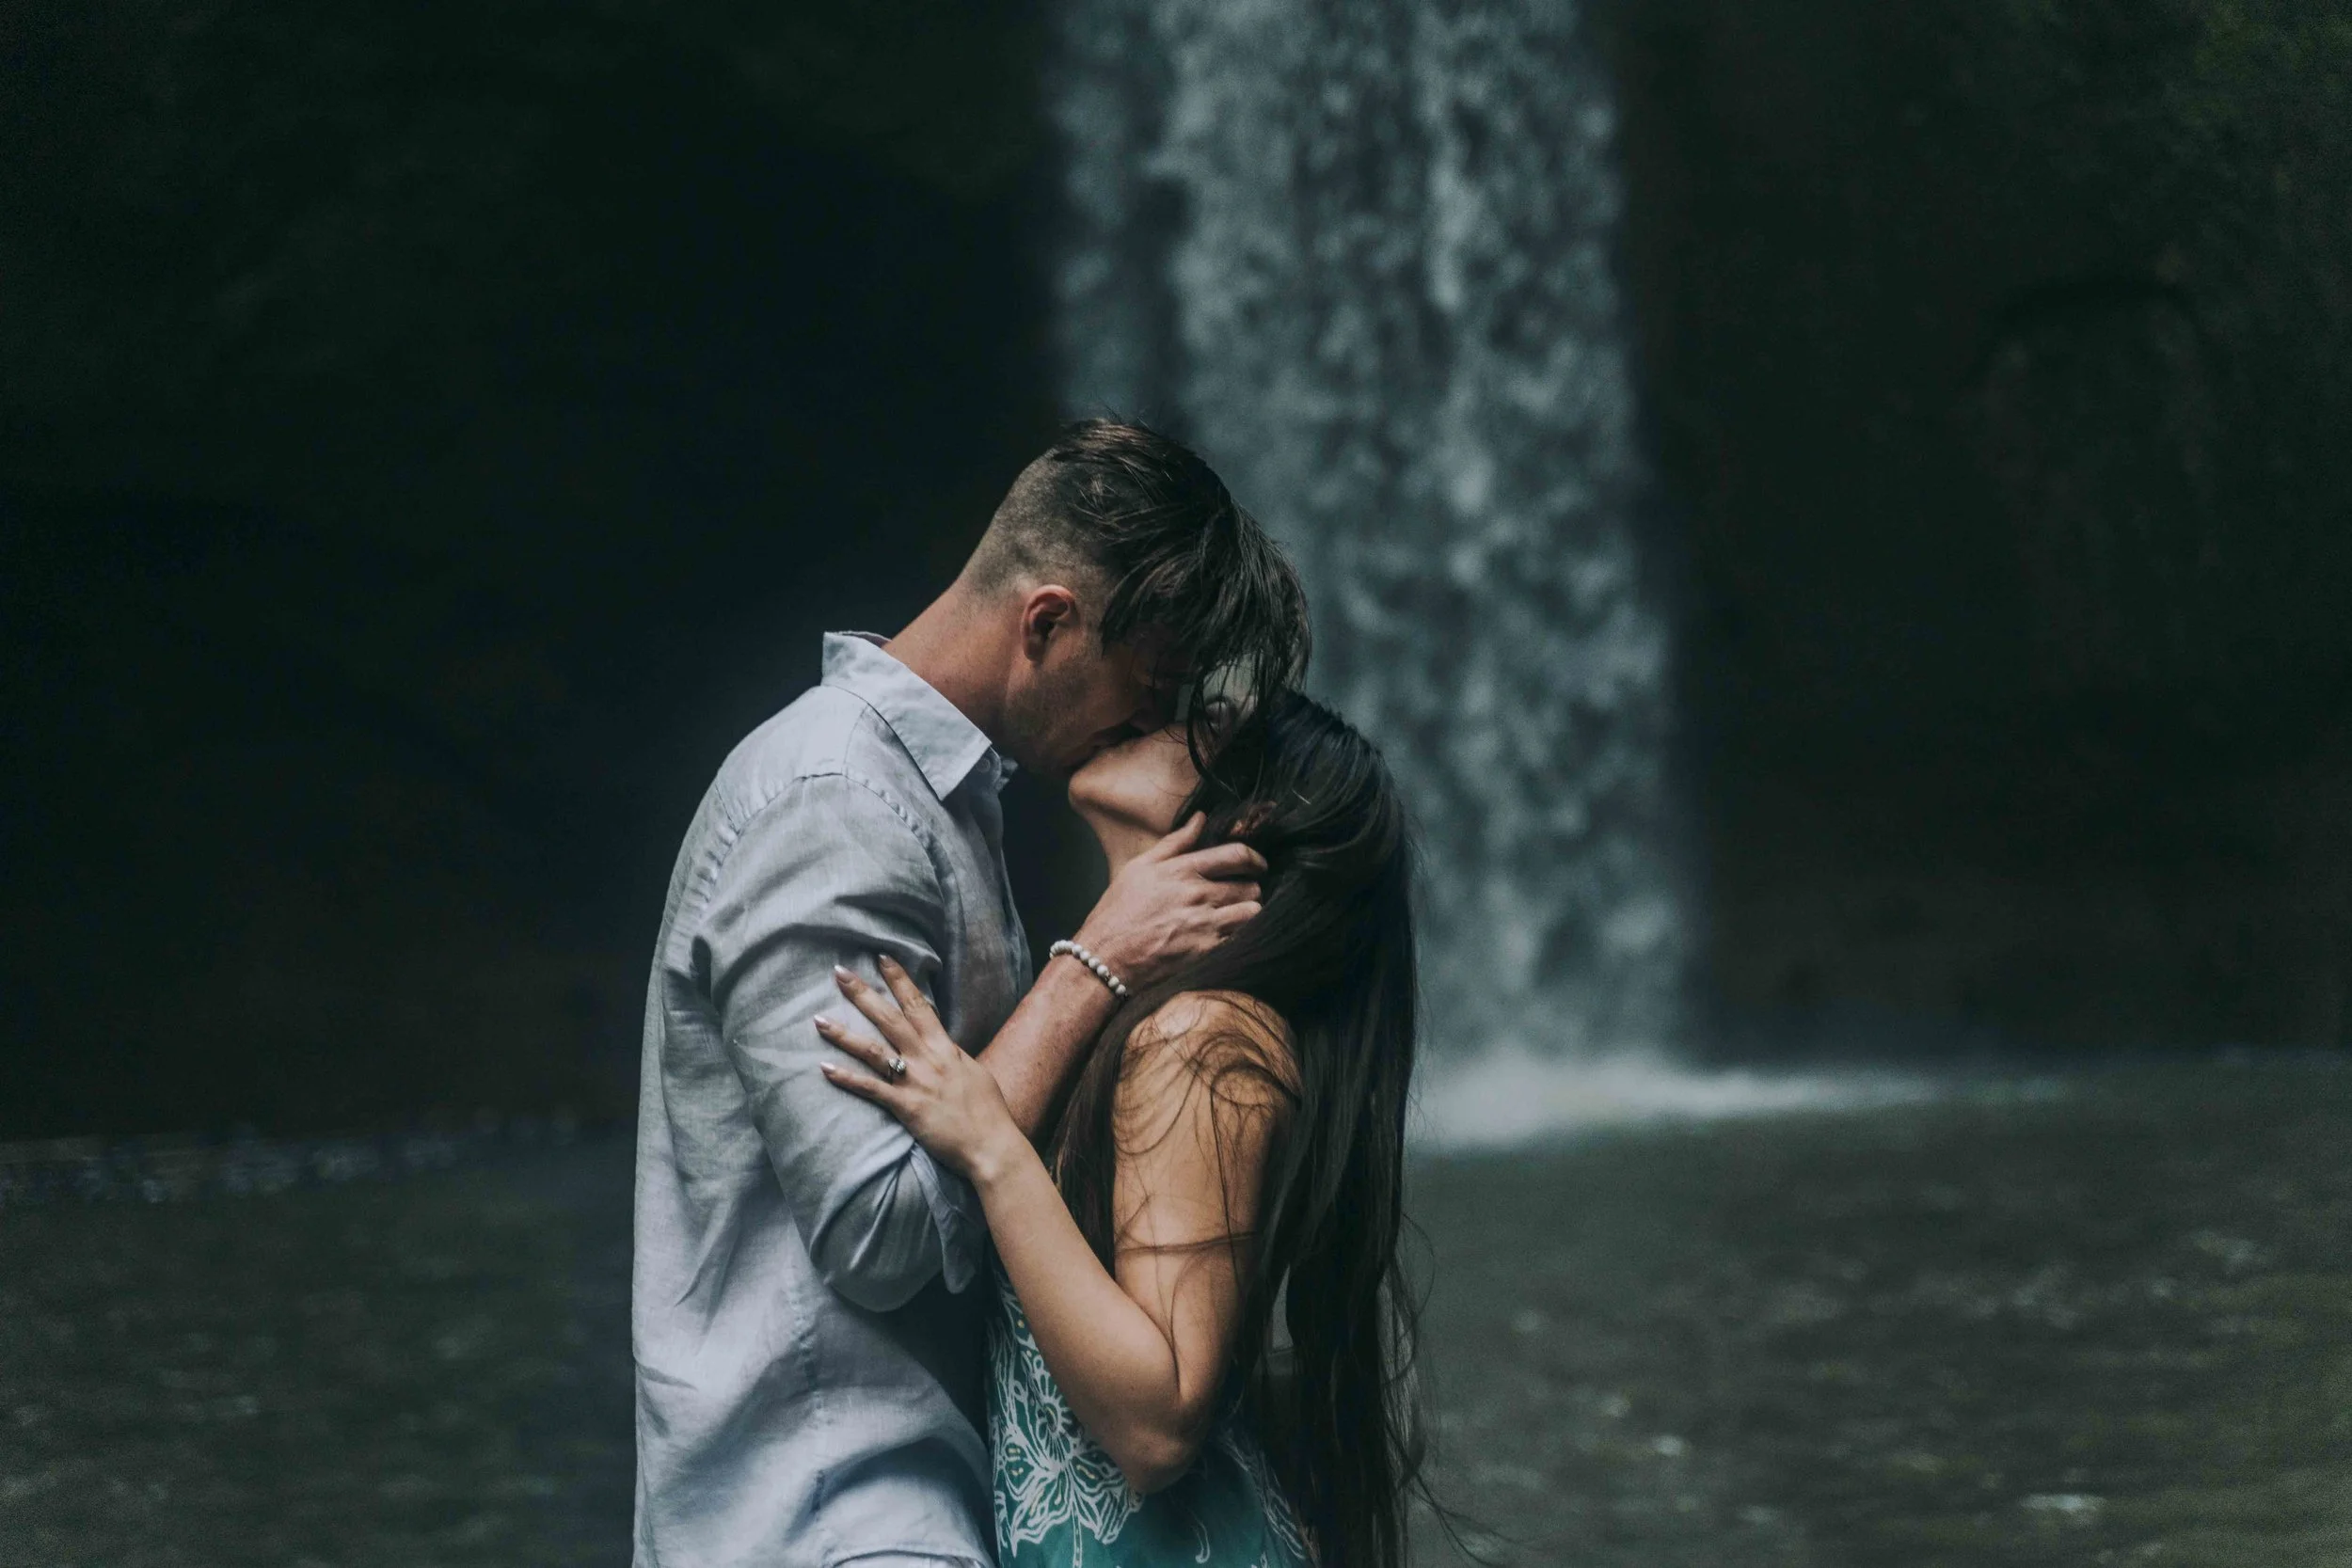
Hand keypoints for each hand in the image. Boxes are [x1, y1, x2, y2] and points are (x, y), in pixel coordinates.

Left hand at [818, 956, 1024, 1183]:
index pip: (919, 1005)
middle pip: (889, 1018)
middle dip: (863, 994)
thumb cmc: (987, 1110)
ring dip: (844, 1034)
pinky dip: (846, 1078)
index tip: (882, 958)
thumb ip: (952, 1055)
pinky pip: (870, 1088)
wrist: (990, 1143)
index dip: (899, 980)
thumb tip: (941, 1042)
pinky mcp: (905, 1106)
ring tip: (818, 1019)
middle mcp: (926, 1058)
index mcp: (944, 1047)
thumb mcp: (972, 1071)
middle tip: (839, 973)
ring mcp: (914, 1081)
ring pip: (872, 1050)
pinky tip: (825, 1068)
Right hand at [1073, 814, 1265, 988]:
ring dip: (1249, 911)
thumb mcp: (1140, 867)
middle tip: (1243, 892)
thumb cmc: (1119, 910)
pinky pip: (1241, 936)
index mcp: (1183, 870)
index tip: (1258, 864)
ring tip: (1238, 913)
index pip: (1236, 855)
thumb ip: (1175, 842)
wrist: (1107, 956)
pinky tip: (1231, 933)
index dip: (1255, 858)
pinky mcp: (1206, 950)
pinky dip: (1241, 933)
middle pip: (1249, 885)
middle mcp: (1198, 894)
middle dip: (1251, 887)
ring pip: (1251, 911)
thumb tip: (1200, 818)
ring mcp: (1205, 923)